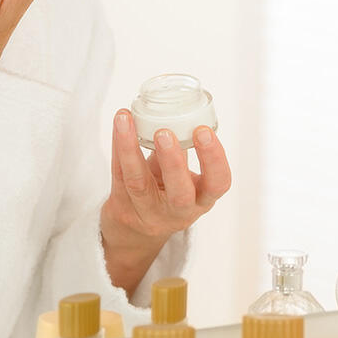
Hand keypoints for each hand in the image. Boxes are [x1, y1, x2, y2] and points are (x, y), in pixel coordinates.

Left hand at [100, 109, 231, 293]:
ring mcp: (148, 213)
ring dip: (132, 149)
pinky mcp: (122, 208)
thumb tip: (181, 106)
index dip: (214, 158)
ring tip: (128, 120)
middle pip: (179, 194)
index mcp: (202, 199)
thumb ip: (185, 151)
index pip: (218, 183)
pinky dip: (118, 146)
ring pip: (139, 184)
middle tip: (165, 132)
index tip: (203, 130)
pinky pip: (118, 175)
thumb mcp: (186, 179)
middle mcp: (178, 212)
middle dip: (174, 162)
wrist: (136, 231)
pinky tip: (120, 124)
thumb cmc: (167, 192)